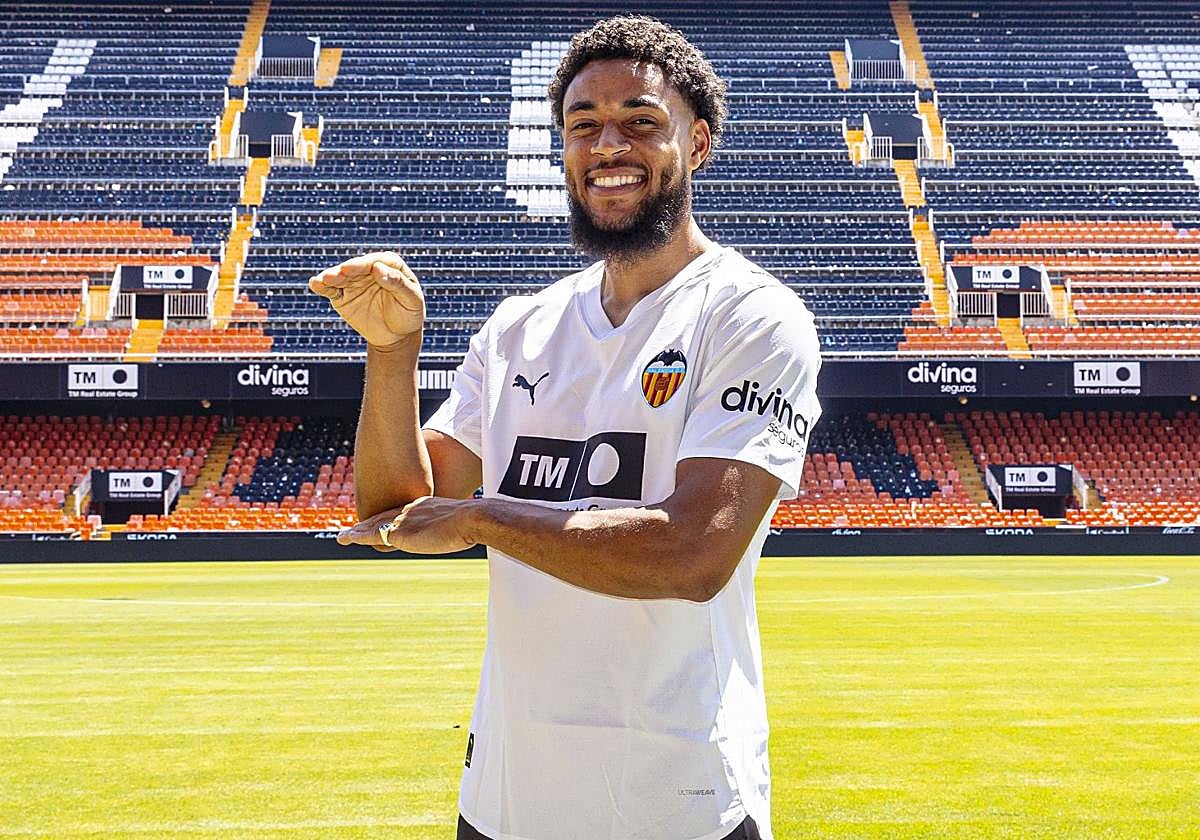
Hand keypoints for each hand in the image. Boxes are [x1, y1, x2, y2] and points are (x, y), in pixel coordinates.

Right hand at [308, 251, 424, 348]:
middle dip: (348, 269)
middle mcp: (369, 268)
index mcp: (390, 264)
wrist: (396, 335)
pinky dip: (321, 286)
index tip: (370, 269)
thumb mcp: (412, 300)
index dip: (371, 265)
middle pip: (356, 267)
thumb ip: (398, 283)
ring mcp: (353, 281)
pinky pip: (330, 290)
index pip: (377, 261)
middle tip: (342, 272)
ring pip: (340, 276)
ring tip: (326, 279)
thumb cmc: (409, 314)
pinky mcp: (341, 295)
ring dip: (332, 276)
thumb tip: (378, 268)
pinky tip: (315, 284)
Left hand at [336, 496, 477, 554]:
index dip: (388, 515)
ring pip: (374, 524)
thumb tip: (466, 532)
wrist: (472, 518)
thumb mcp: (464, 520)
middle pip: (384, 515)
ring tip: (344, 535)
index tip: (379, 520)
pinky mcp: (400, 533)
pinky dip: (358, 536)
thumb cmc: (475, 520)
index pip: (401, 510)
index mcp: (425, 504)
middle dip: (369, 521)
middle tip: (354, 528)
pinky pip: (372, 534)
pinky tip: (346, 538)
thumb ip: (457, 524)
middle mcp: (410, 509)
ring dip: (358, 530)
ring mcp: (404, 520)